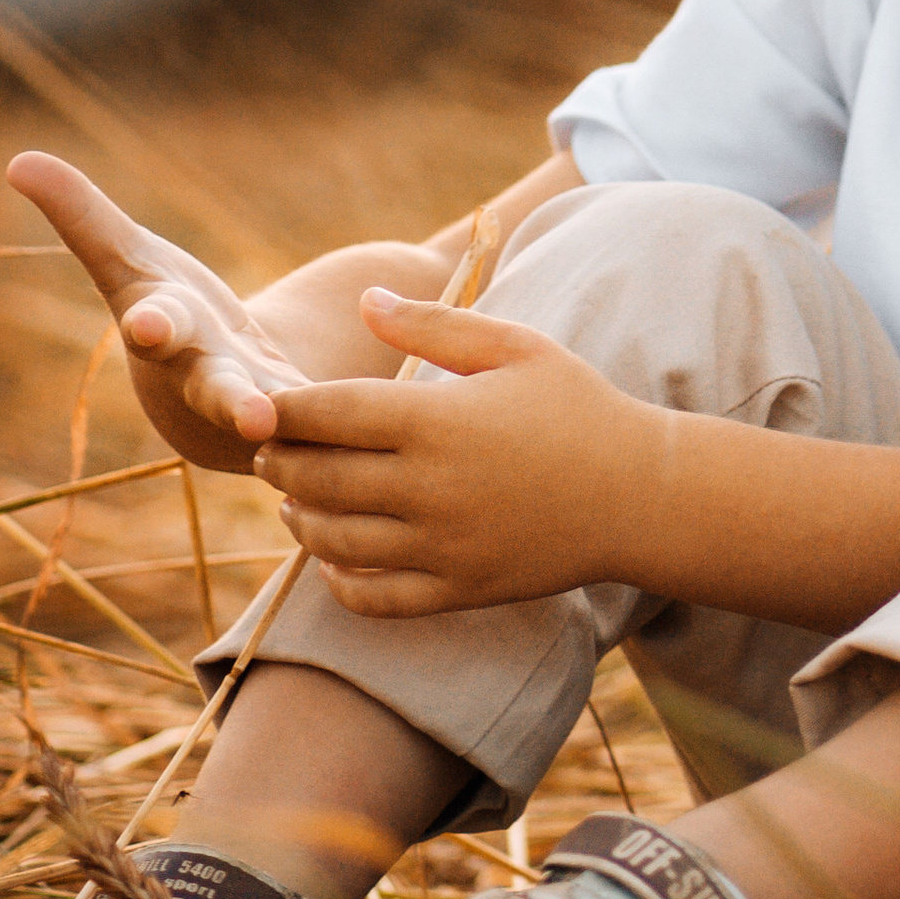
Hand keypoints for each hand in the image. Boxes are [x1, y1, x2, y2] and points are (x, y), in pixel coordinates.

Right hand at [7, 151, 311, 472]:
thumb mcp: (129, 259)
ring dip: (286, 423)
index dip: (150, 321)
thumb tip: (14, 159)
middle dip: (226, 396)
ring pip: (275, 423)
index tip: (149, 325)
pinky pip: (316, 428)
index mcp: (167, 327)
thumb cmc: (167, 314)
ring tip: (288, 428)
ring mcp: (251, 407)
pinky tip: (364, 431)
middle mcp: (204, 377)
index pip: (154, 319)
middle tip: (249, 412)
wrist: (206, 409)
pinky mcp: (295, 423)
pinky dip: (328, 427)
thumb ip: (80, 215)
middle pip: (215, 388)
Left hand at [254, 291, 654, 614]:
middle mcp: (430, 487)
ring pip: (334, 541)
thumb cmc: (577, 407)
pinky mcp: (456, 590)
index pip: (328, 413)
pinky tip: (333, 561)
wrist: (638, 494)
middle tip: (269, 450)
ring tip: (294, 498)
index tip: (261, 405)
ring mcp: (441, 545)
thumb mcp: (515, 347)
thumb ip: (435, 323)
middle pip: (319, 477)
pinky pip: (372, 599)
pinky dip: (338, 583)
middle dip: (279, 462)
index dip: (282, 409)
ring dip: (300, 518)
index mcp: (438, 420)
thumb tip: (366, 299)